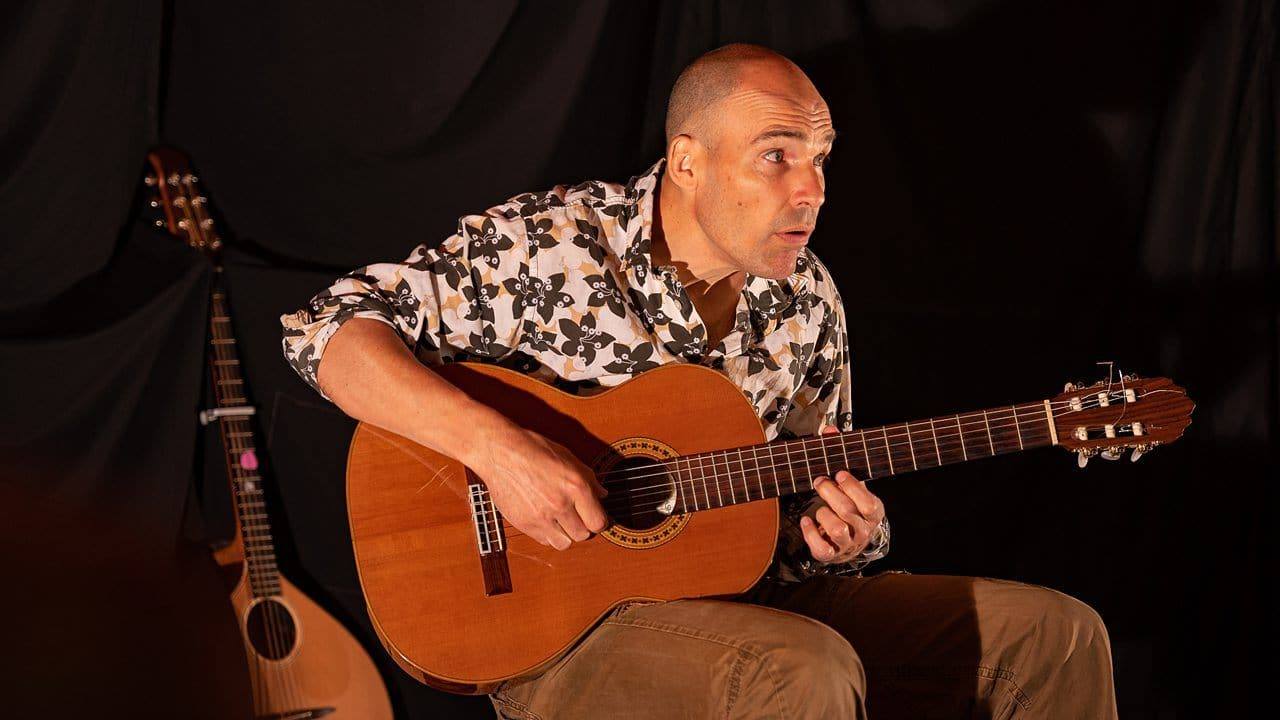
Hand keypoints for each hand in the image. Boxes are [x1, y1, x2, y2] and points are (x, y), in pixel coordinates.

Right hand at [470, 420, 608, 550]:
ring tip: (561, 521)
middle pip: (583, 535)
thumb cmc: (533, 449)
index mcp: (576, 486)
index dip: (599, 521)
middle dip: (582, 527)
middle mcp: (560, 504)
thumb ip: (588, 478)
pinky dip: (548, 534)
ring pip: (565, 543)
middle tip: (577, 517)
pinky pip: (544, 540)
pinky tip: (545, 519)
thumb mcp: (568, 457)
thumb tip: (602, 494)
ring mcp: (541, 516)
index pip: (599, 522)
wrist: (500, 452)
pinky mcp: (524, 523)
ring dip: (565, 534)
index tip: (595, 517)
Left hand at [799, 424, 886, 564]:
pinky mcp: (831, 554)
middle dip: (830, 493)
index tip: (839, 473)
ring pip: (836, 530)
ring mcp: (848, 544)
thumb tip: (829, 430)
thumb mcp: (851, 483)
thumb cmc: (849, 504)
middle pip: (848, 512)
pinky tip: (806, 521)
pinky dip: (810, 533)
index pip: (869, 503)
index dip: (853, 487)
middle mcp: (864, 530)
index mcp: (874, 511)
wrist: (849, 540)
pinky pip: (822, 548)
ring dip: (823, 513)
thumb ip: (841, 455)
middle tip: (819, 481)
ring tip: (818, 505)